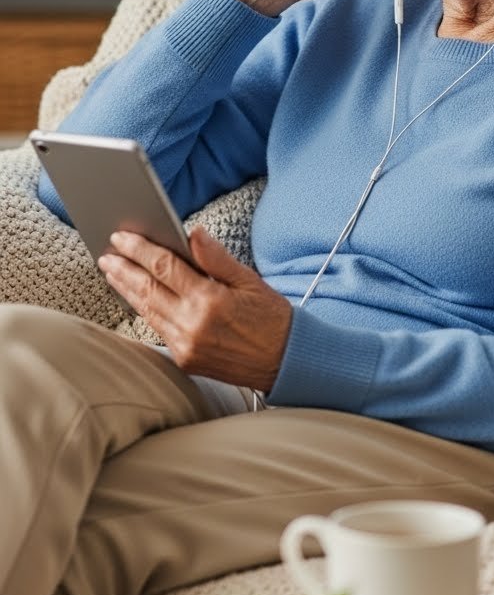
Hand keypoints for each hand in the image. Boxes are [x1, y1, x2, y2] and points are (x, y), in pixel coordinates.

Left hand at [98, 227, 291, 390]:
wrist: (285, 361)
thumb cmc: (271, 318)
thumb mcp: (249, 280)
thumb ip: (216, 258)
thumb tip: (192, 233)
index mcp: (210, 300)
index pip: (164, 267)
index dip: (140, 249)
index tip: (122, 237)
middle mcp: (192, 324)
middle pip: (147, 289)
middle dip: (123, 269)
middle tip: (106, 253)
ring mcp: (186, 345)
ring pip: (147, 310)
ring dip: (126, 289)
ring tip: (112, 271)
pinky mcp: (185, 360)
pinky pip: (157, 329)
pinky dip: (143, 310)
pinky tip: (135, 297)